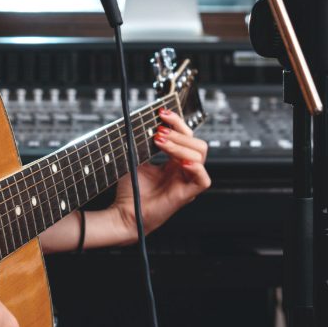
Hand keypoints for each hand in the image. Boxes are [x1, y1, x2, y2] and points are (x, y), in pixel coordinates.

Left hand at [110, 108, 210, 240]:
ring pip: (199, 156)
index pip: (186, 136)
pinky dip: (197, 168)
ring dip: (179, 145)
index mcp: (174, 162)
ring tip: (159, 142)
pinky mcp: (186, 195)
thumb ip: (145, 143)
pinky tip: (181, 161)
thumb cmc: (131, 191)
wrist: (124, 213)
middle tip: (159, 131)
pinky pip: (203, 180)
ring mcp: (186, 182)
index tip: (161, 113)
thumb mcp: (138, 159)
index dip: (177, 122)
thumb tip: (148, 123)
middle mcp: (183, 171)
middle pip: (197, 143)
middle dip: (179, 132)